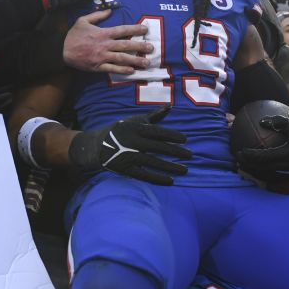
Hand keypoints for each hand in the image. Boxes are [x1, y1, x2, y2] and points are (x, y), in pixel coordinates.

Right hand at [64, 9, 151, 73]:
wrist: (62, 50)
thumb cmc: (73, 35)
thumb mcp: (83, 20)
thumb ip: (97, 15)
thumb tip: (110, 10)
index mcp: (103, 33)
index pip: (122, 30)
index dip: (135, 29)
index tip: (145, 29)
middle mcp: (105, 45)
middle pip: (126, 45)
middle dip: (140, 46)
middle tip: (151, 48)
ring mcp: (102, 57)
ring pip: (122, 58)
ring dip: (135, 60)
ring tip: (146, 62)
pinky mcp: (98, 66)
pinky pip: (112, 69)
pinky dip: (122, 70)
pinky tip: (132, 71)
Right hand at [67, 107, 192, 184]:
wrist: (98, 146)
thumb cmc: (121, 131)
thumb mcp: (134, 120)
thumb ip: (153, 117)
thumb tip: (170, 107)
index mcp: (136, 128)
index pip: (158, 132)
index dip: (172, 136)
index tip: (185, 140)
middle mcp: (133, 141)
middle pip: (159, 147)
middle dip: (176, 152)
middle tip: (190, 155)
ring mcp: (129, 156)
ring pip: (154, 162)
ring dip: (171, 167)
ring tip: (185, 170)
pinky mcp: (126, 169)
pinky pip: (144, 175)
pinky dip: (158, 178)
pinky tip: (171, 181)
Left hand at [236, 108, 288, 180]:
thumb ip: (279, 122)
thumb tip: (262, 121)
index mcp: (288, 153)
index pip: (264, 157)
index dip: (250, 155)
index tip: (239, 151)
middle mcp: (287, 165)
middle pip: (262, 168)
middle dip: (248, 164)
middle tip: (237, 158)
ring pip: (267, 173)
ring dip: (254, 170)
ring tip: (243, 165)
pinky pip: (274, 174)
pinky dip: (263, 171)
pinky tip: (257, 166)